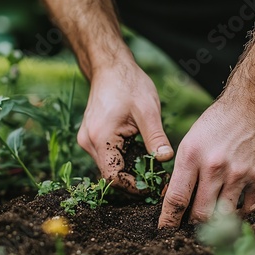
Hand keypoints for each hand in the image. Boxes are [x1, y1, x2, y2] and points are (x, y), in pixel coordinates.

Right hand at [77, 56, 173, 191]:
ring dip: (129, 171)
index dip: (134, 187)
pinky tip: (140, 156)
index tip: (154, 187)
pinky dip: (124, 160)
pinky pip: (108, 156)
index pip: (113, 177)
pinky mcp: (92, 137)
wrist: (110, 67)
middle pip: (111, 175)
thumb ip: (156, 137)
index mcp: (100, 138)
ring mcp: (88, 140)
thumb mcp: (147, 110)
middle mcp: (89, 142)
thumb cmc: (128, 84)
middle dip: (134, 181)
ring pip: (109, 167)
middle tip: (157, 181)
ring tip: (152, 169)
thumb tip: (166, 159)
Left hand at [158, 91, 254, 227]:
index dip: (168, 221)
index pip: (176, 199)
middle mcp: (214, 167)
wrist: (254, 104)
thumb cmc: (218, 122)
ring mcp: (239, 173)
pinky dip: (241, 214)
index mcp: (191, 156)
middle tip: (190, 228)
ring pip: (225, 216)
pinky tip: (235, 208)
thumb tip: (177, 201)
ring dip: (217, 222)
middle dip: (193, 226)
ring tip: (213, 220)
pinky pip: (250, 209)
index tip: (164, 232)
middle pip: (200, 214)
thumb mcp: (192, 140)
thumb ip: (184, 170)